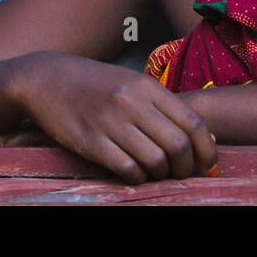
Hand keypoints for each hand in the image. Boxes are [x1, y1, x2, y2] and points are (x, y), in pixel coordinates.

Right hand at [9, 51, 218, 183]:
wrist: (48, 79)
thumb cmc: (97, 84)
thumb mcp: (134, 85)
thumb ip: (168, 108)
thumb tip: (208, 137)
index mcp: (147, 86)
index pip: (193, 122)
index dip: (207, 150)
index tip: (208, 165)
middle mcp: (132, 102)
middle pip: (178, 145)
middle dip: (186, 167)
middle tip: (182, 174)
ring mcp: (110, 122)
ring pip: (155, 160)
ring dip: (161, 174)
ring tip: (157, 172)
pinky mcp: (90, 141)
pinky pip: (126, 169)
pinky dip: (137, 176)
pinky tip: (134, 172)